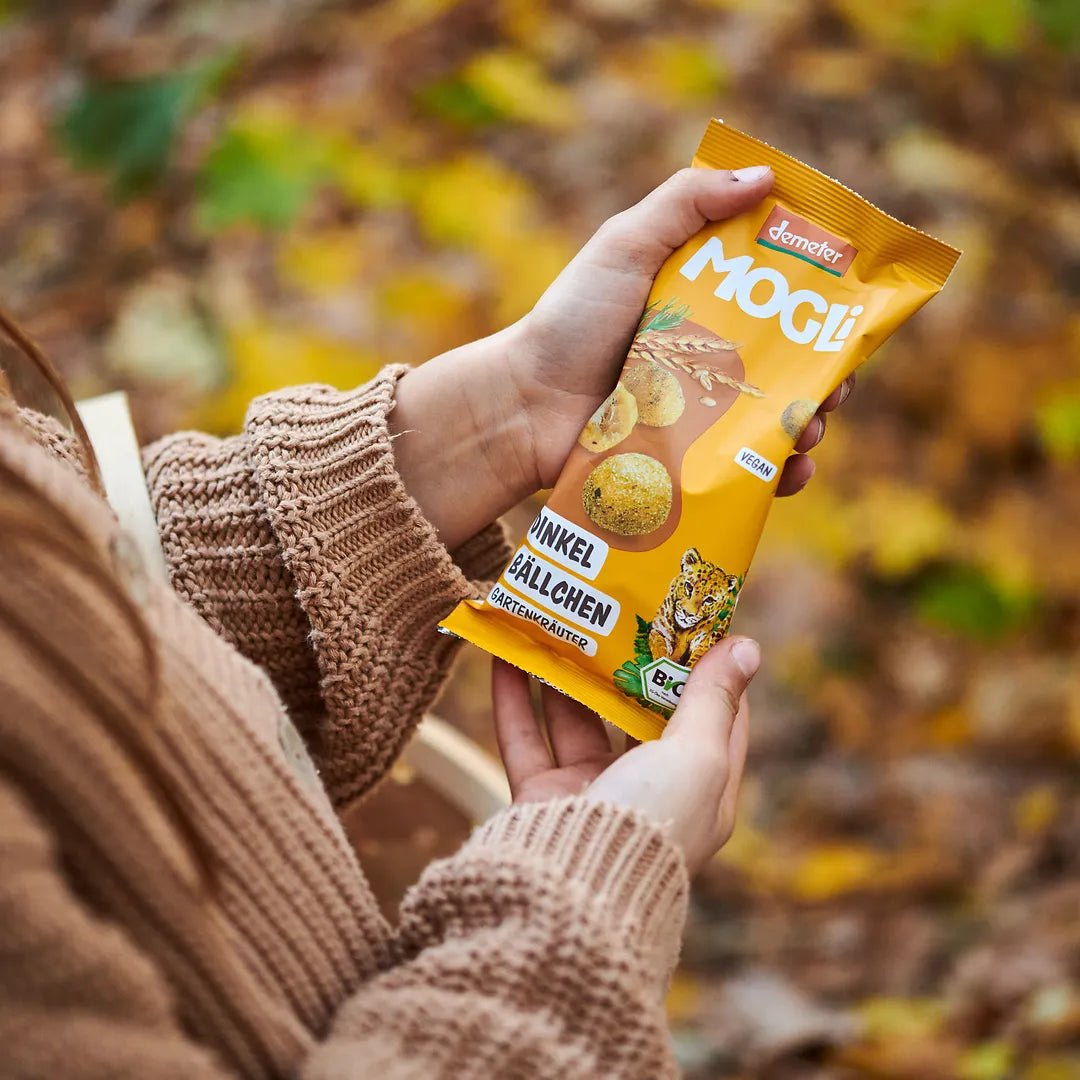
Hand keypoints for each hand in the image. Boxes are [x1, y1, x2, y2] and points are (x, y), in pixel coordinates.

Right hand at [492, 636, 759, 873]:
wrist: (572, 895)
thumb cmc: (652, 824)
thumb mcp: (697, 757)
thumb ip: (712, 699)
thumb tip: (747, 647)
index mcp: (701, 789)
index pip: (713, 716)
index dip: (706, 666)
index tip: (690, 616)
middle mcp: (649, 790)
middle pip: (638, 713)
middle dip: (626, 661)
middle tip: (613, 606)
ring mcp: (591, 793)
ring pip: (577, 720)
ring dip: (564, 673)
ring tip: (554, 620)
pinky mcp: (542, 798)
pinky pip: (525, 738)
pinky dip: (514, 697)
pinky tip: (504, 653)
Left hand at [515, 165, 852, 495]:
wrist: (526, 407)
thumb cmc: (572, 321)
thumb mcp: (625, 245)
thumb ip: (685, 204)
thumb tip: (765, 176)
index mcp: (703, 301)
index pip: (778, 297)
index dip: (819, 303)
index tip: (846, 309)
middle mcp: (709, 355)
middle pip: (790, 362)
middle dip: (825, 375)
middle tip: (836, 386)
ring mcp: (701, 411)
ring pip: (775, 418)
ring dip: (808, 424)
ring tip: (811, 430)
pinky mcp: (690, 458)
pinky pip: (747, 468)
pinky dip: (779, 473)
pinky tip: (795, 470)